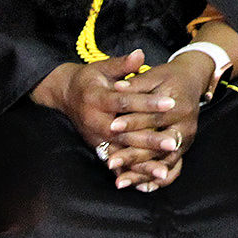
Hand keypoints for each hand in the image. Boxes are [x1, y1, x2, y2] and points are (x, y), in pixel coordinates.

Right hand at [31, 50, 179, 178]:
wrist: (65, 94)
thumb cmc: (89, 79)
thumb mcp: (103, 67)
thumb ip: (123, 64)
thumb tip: (140, 55)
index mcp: (97, 98)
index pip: (127, 101)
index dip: (149, 102)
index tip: (171, 102)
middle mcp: (95, 121)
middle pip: (125, 132)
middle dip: (149, 139)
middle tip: (172, 142)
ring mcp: (95, 138)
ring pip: (120, 153)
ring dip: (141, 163)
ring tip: (163, 170)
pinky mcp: (98, 148)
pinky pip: (115, 163)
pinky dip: (129, 173)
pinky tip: (145, 183)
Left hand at [102, 52, 217, 190]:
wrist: (192, 80)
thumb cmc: (169, 77)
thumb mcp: (154, 75)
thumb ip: (135, 84)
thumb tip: (116, 88)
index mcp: (179, 106)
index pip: (152, 117)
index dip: (132, 122)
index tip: (112, 128)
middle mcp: (186, 126)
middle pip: (158, 145)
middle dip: (133, 155)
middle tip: (110, 162)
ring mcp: (186, 140)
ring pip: (163, 162)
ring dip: (141, 173)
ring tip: (120, 181)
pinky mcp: (183, 148)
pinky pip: (171, 168)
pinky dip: (155, 179)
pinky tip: (140, 187)